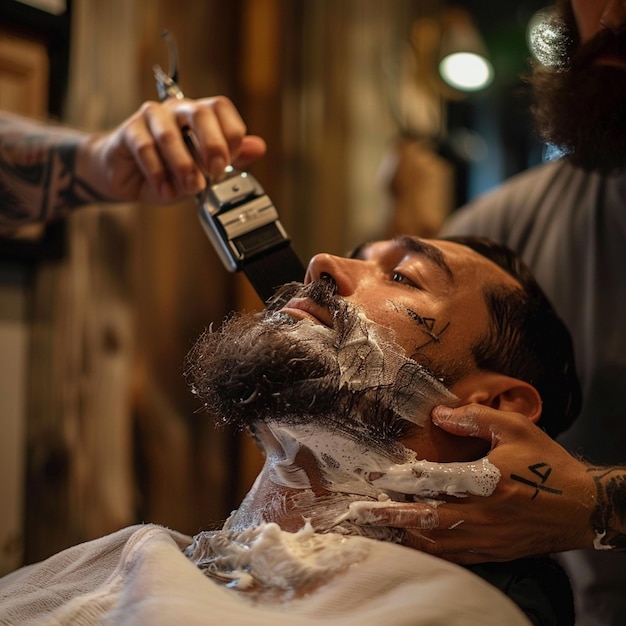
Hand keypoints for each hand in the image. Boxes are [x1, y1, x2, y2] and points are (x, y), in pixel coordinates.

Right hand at [79, 96, 265, 203]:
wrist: (126, 177)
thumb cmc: (168, 171)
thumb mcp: (203, 171)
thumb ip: (231, 159)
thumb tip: (259, 147)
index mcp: (199, 115)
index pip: (221, 107)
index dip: (230, 134)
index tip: (228, 163)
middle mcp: (177, 110)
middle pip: (199, 113)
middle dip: (212, 145)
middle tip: (215, 172)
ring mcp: (152, 118)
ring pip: (170, 133)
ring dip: (183, 166)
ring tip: (189, 188)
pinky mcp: (129, 131)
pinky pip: (145, 147)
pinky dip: (158, 173)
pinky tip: (165, 190)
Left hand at [347, 404, 596, 563]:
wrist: (581, 508)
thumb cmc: (547, 465)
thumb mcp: (514, 429)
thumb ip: (474, 418)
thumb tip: (438, 413)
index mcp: (488, 482)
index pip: (433, 481)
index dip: (401, 479)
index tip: (375, 477)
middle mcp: (483, 515)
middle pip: (426, 519)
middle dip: (390, 514)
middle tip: (361, 510)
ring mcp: (487, 539)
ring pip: (435, 542)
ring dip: (404, 532)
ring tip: (378, 523)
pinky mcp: (492, 553)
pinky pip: (452, 556)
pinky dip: (427, 548)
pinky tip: (411, 538)